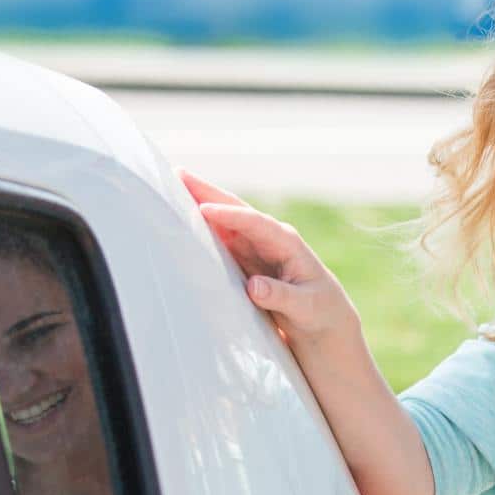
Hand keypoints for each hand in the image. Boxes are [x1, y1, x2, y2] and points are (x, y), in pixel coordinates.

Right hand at [181, 169, 360, 349]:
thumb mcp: (305, 307)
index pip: (256, 223)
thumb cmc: (319, 312)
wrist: (324, 320)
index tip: (204, 209)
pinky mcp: (243, 259)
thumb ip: (281, 296)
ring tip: (170, 187)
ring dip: (198, 203)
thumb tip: (252, 287)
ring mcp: (254, 246)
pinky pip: (219, 239)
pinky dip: (200, 227)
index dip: (230, 215)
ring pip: (223, 221)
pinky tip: (180, 217)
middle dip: (208, 192)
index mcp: (288, 242)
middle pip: (235, 210)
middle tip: (178, 174)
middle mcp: (269, 238)